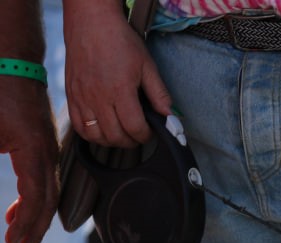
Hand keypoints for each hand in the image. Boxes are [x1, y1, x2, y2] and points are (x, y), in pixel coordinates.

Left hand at [1, 76, 58, 242]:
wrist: (10, 59)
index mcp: (33, 150)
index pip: (36, 197)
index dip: (27, 225)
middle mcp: (47, 153)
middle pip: (48, 200)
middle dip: (34, 230)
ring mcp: (47, 149)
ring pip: (48, 192)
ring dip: (33, 217)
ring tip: (17, 237)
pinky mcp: (41, 145)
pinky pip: (43, 179)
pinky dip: (32, 200)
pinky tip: (15, 210)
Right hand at [64, 1, 171, 147]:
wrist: (91, 24)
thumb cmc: (120, 41)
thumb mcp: (147, 66)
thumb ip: (159, 94)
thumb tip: (170, 116)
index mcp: (119, 90)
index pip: (134, 127)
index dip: (145, 135)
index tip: (150, 132)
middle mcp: (98, 97)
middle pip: (115, 136)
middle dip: (131, 141)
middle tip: (139, 134)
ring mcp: (82, 98)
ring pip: (95, 135)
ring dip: (112, 141)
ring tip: (122, 133)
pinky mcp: (71, 96)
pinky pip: (78, 126)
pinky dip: (91, 135)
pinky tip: (102, 130)